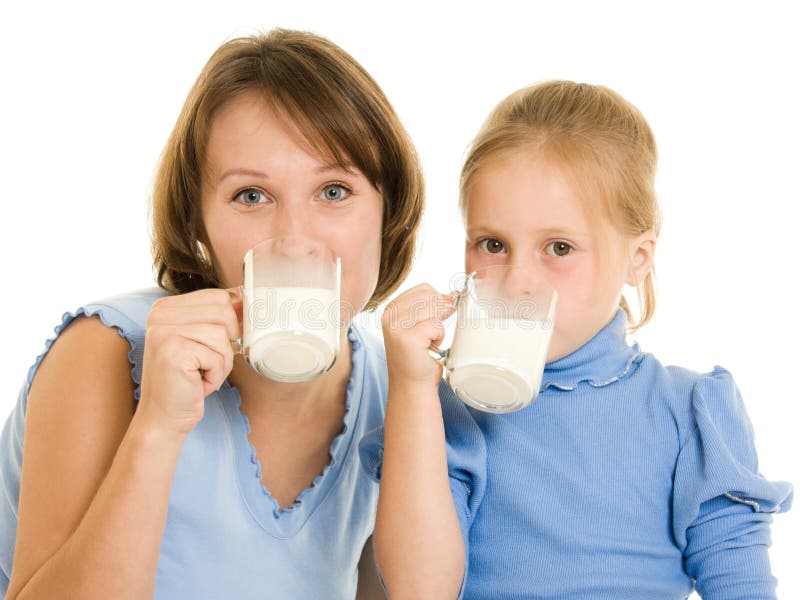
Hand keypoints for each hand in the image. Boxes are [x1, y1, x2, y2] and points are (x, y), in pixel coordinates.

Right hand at [137, 288, 241, 436]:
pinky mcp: (173, 351)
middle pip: (224, 312)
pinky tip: (197, 383)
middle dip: (227, 344)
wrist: (164, 418)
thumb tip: (248, 301)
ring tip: (202, 374)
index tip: (223, 342)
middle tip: (210, 363)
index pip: (219, 297)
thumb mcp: (202, 342)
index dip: (232, 321)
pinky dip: (216, 375)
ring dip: (221, 362)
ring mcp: (164, 331)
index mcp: (166, 307)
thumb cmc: (187, 381)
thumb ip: (218, 318)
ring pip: (222, 335)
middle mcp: (160, 314)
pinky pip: (218, 356)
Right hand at [381, 284, 456, 388]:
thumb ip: (432, 307)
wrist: (412, 385)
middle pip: (430, 296)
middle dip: (440, 313)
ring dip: (439, 326)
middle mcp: (390, 315)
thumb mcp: (420, 325)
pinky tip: (429, 347)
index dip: (439, 300)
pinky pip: (436, 325)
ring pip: (434, 309)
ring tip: (429, 340)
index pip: (424, 289)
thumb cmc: (418, 356)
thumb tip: (453, 294)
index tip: (439, 316)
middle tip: (434, 332)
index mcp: (391, 309)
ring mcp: (397, 326)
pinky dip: (439, 337)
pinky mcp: (408, 338)